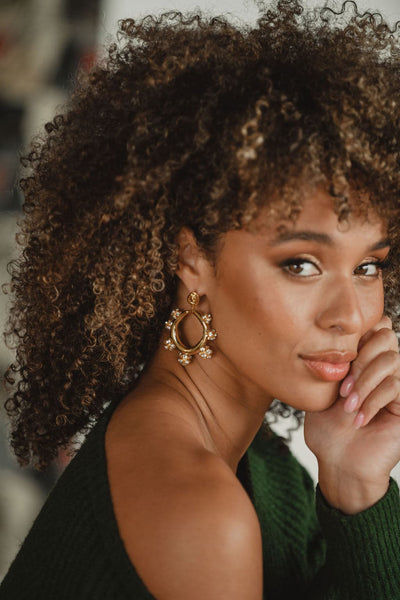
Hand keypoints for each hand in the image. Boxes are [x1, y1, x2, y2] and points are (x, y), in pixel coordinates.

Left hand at [304, 316, 399, 513]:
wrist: (338, 462)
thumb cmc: (327, 428)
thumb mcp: (322, 389)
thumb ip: (332, 361)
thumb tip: (336, 337)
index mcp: (365, 359)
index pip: (375, 327)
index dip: (357, 336)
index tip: (337, 361)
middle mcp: (385, 369)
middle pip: (386, 336)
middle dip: (360, 358)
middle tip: (342, 387)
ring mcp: (398, 386)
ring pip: (391, 360)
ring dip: (364, 382)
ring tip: (347, 405)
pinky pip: (396, 386)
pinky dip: (372, 400)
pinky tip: (357, 419)